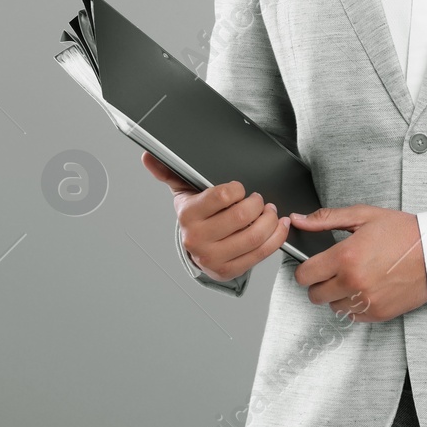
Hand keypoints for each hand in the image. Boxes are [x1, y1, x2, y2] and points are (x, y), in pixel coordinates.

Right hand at [140, 151, 290, 282]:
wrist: (196, 249)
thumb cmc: (196, 216)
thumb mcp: (183, 192)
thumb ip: (169, 171)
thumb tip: (148, 156)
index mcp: (187, 215)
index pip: (222, 196)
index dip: (238, 189)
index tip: (240, 189)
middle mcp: (198, 238)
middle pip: (242, 216)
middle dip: (258, 203)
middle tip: (259, 200)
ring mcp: (213, 257)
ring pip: (254, 236)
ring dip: (270, 221)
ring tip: (270, 212)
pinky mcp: (229, 270)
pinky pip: (261, 253)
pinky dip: (276, 238)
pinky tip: (278, 227)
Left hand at [289, 206, 426, 323]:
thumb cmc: (403, 233)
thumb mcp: (363, 216)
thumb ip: (325, 219)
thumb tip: (299, 220)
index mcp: (346, 257)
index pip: (304, 275)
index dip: (305, 268)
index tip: (313, 265)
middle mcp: (353, 282)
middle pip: (315, 295)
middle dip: (319, 282)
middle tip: (333, 270)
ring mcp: (366, 301)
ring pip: (332, 306)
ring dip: (337, 295)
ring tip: (353, 277)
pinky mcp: (378, 314)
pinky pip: (352, 315)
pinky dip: (354, 304)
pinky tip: (365, 287)